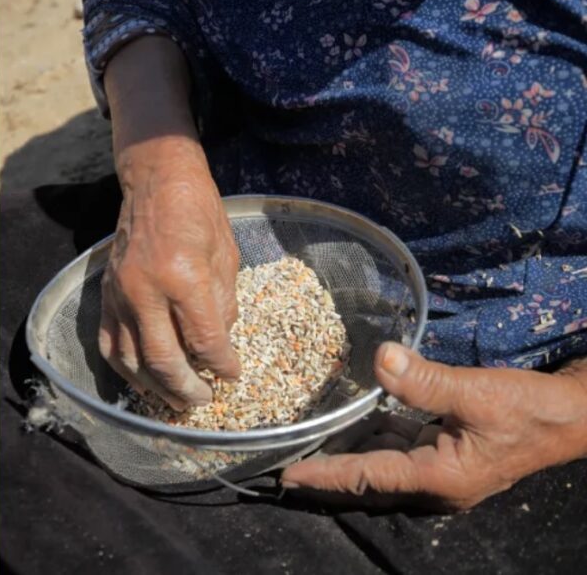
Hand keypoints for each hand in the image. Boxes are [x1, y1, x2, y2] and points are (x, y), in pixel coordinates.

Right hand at [100, 36, 240, 410]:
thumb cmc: (198, 212)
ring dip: (155, 389)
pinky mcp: (106, 295)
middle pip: (163, 361)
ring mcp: (119, 294)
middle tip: (203, 402)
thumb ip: (222, 306)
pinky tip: (145, 382)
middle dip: (187, 390)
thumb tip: (218, 348)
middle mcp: (145, 290)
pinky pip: (110, 345)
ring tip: (176, 401)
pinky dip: (127, 371)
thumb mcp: (226, 256)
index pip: (204, 341)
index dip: (223, 366)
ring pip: (131, 361)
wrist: (155, 181)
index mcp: (183, 277)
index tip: (233, 376)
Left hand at [281, 342, 586, 510]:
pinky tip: (354, 423)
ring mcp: (440, 475)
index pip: (365, 478)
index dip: (323, 476)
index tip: (285, 477)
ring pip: (380, 469)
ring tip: (308, 441)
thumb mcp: (478, 392)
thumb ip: (426, 381)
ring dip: (348, 457)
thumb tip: (380, 357)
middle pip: (366, 483)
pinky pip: (398, 455)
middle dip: (326, 473)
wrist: (572, 420)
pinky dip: (373, 442)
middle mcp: (433, 484)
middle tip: (284, 461)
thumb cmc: (530, 410)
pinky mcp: (446, 460)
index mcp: (437, 477)